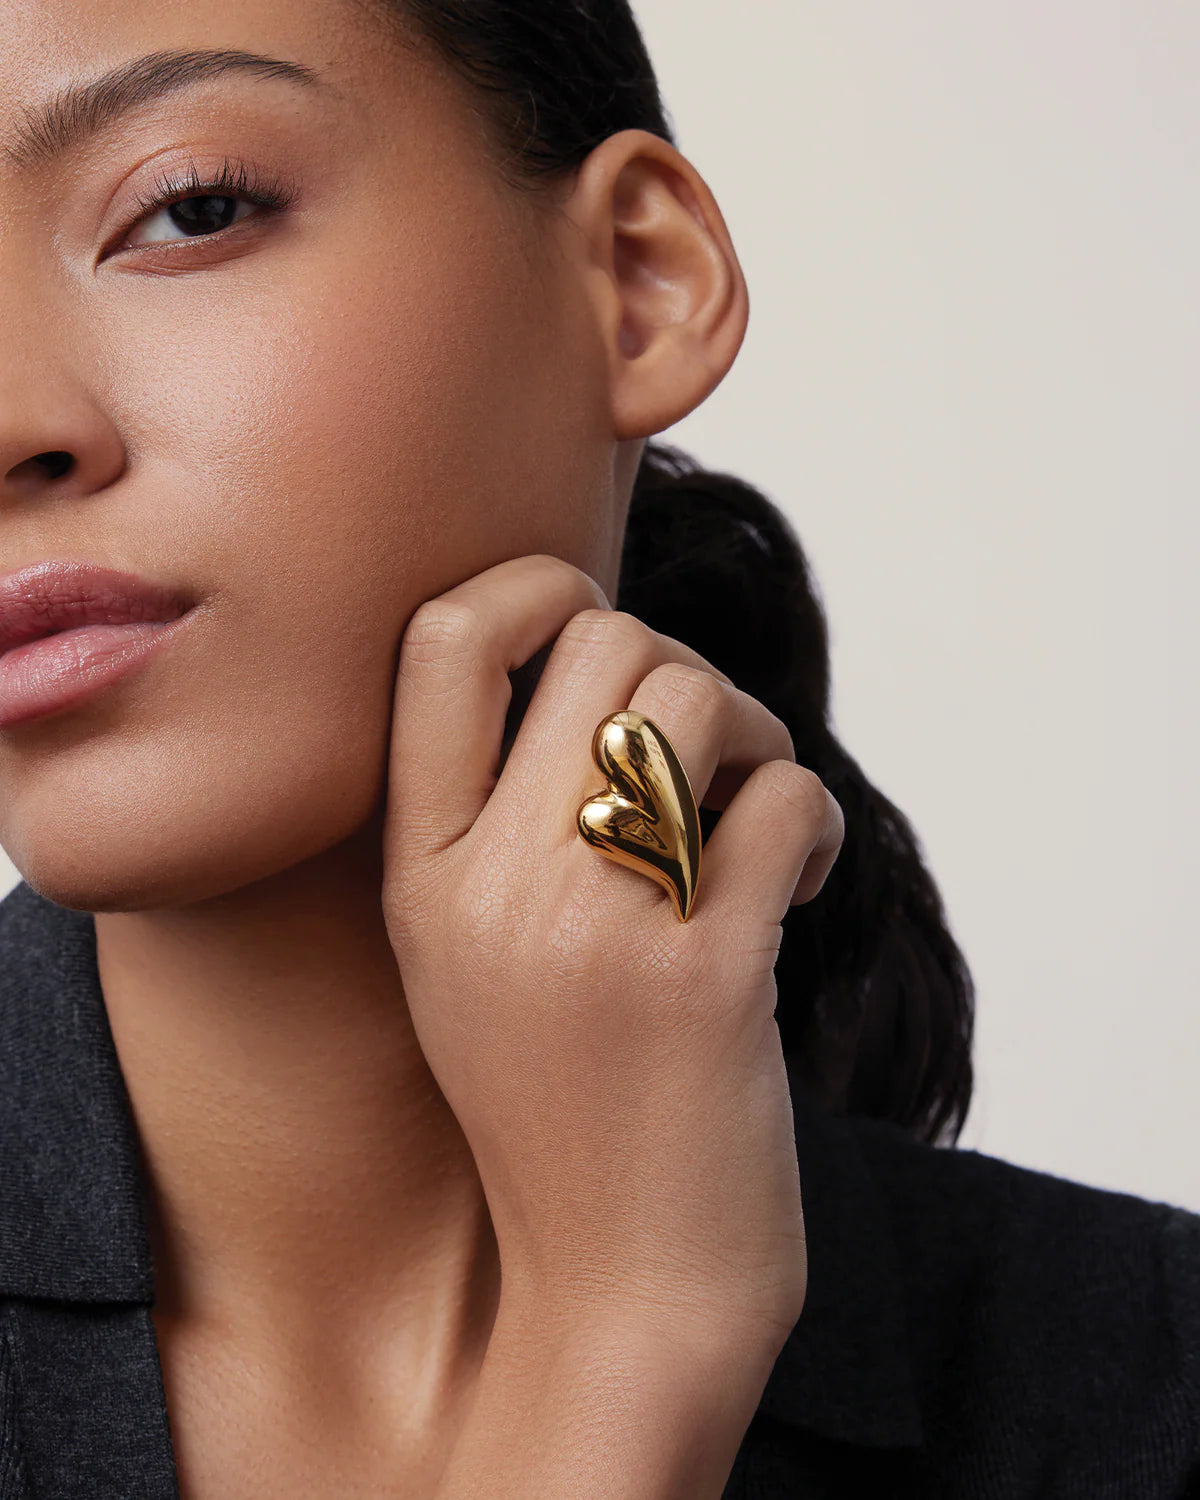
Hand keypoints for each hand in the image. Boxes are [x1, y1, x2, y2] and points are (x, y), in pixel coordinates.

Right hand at [381, 554, 843, 1359]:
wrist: (622, 1285)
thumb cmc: (560, 1102)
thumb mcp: (471, 952)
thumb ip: (499, 813)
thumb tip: (610, 652)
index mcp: (417, 871)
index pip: (442, 640)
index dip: (535, 585)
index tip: (595, 625)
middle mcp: (489, 885)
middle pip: (604, 639)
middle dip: (680, 669)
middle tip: (706, 758)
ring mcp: (594, 929)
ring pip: (697, 698)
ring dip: (754, 735)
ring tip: (756, 814)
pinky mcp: (705, 976)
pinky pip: (784, 800)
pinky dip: (816, 820)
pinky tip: (805, 882)